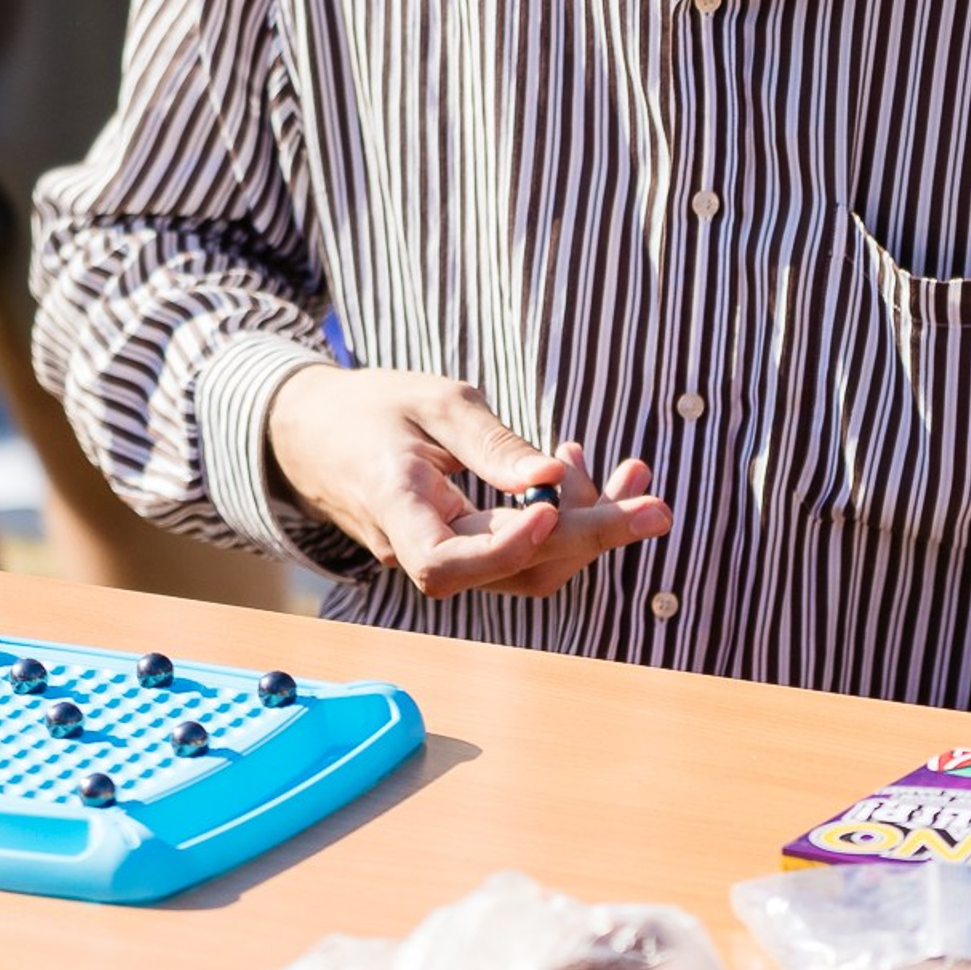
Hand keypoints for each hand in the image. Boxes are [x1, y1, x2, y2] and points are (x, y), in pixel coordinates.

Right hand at [265, 366, 670, 600]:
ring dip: (587, 525)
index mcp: (393, 504)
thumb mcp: (432, 401)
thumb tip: (552, 480)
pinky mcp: (461, 552)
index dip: (505, 548)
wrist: (314, 435)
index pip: (446, 562)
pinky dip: (561, 518)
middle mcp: (416, 546)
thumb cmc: (370, 408)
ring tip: (628, 471)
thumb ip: (492, 445)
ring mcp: (440, 556)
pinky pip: (518, 552)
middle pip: (511, 568)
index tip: (551, 509)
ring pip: (525, 567)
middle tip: (656, 502)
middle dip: (591, 534)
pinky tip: (576, 470)